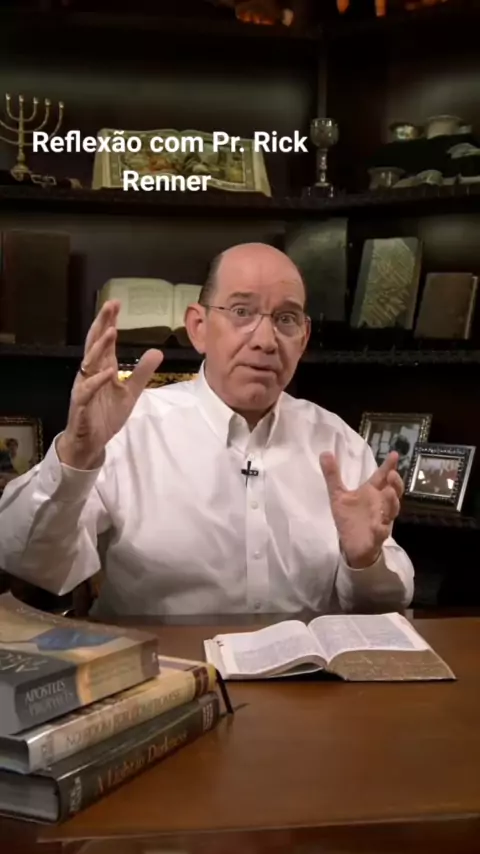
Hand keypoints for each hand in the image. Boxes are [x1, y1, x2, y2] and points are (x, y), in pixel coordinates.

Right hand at [57, 300, 162, 468]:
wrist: (89, 442)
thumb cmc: (105, 414)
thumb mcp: (130, 392)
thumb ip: (142, 372)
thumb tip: (157, 351)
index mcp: (101, 368)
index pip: (104, 340)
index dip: (108, 321)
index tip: (116, 303)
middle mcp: (90, 373)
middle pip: (94, 344)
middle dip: (102, 324)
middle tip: (110, 305)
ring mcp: (84, 387)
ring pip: (89, 363)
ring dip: (100, 347)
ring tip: (111, 331)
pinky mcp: (81, 404)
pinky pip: (88, 390)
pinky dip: (97, 380)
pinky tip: (108, 371)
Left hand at [320, 451, 403, 568]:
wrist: (352, 545)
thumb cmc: (349, 518)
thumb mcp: (338, 495)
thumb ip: (332, 475)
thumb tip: (324, 453)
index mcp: (371, 493)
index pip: (382, 477)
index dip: (388, 466)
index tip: (394, 454)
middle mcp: (380, 505)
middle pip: (393, 492)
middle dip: (395, 483)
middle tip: (392, 474)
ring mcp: (380, 520)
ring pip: (391, 511)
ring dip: (391, 502)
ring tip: (389, 492)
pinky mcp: (376, 536)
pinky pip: (380, 532)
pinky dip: (380, 529)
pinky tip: (378, 526)